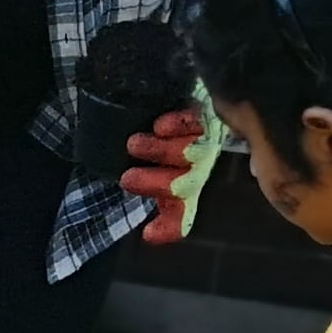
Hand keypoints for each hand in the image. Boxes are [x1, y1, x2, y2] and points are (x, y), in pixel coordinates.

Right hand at [122, 106, 209, 246]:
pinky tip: (159, 126)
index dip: (167, 226)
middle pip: (185, 184)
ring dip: (159, 151)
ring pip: (189, 153)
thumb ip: (149, 194)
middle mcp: (196, 169)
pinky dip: (177, 126)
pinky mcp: (204, 114)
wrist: (164, 98)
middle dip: (155, 183)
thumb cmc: (154, 141)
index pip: (180, 215)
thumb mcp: (143, 172)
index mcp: (182, 189)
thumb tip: (145, 230)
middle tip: (128, 179)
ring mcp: (202, 141)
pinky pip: (196, 123)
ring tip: (133, 144)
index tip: (148, 234)